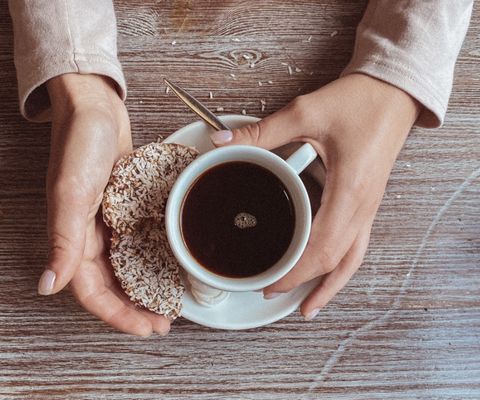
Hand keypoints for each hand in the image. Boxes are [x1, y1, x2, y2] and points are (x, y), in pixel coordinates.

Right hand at [39, 74, 169, 335]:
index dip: (117, 315)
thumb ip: (62, 239)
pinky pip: (137, 242)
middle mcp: (90, 234)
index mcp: (73, 236)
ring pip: (125, 268)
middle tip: (163, 323)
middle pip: (112, 286)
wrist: (95, 107)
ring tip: (168, 303)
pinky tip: (168, 265)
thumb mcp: (72, 191)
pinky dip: (150, 258)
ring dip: (144, 288)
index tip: (146, 329)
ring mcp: (108, 222)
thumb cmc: (81, 142)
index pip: (93, 292)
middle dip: (135, 309)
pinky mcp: (124, 207)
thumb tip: (48, 286)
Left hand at [210, 73, 419, 319]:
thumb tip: (222, 142)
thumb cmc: (359, 102)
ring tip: (309, 305)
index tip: (271, 282)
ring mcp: (369, 207)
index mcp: (350, 190)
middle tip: (273, 292)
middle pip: (336, 261)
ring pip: (352, 259)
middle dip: (304, 282)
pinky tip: (328, 270)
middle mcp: (364, 206)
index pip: (321, 247)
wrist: (393, 93)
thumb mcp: (306, 113)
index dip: (295, 271)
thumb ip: (262, 132)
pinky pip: (357, 244)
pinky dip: (341, 264)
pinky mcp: (368, 202)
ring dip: (330, 285)